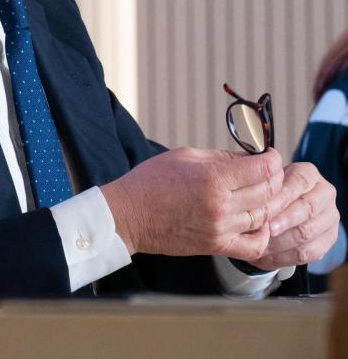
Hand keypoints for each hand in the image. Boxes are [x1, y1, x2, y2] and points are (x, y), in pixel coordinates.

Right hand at [99, 147, 282, 259]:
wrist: (128, 216)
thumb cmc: (150, 182)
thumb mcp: (184, 157)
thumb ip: (221, 157)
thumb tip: (250, 158)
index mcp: (213, 178)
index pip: (263, 168)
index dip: (272, 159)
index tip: (269, 156)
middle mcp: (221, 204)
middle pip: (269, 190)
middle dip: (274, 178)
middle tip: (267, 172)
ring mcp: (221, 228)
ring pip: (265, 215)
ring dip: (268, 203)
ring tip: (260, 193)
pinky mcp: (216, 245)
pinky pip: (255, 245)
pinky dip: (263, 234)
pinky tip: (258, 223)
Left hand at [243, 161, 338, 271]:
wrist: (280, 211)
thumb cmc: (265, 193)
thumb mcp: (261, 183)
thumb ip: (258, 186)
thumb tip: (248, 196)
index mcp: (309, 174)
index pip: (299, 181)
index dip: (281, 196)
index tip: (262, 208)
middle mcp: (324, 193)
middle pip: (308, 208)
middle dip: (283, 221)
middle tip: (263, 230)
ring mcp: (330, 217)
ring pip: (307, 232)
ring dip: (280, 241)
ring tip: (258, 245)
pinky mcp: (328, 240)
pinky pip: (308, 253)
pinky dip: (283, 256)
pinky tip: (265, 255)